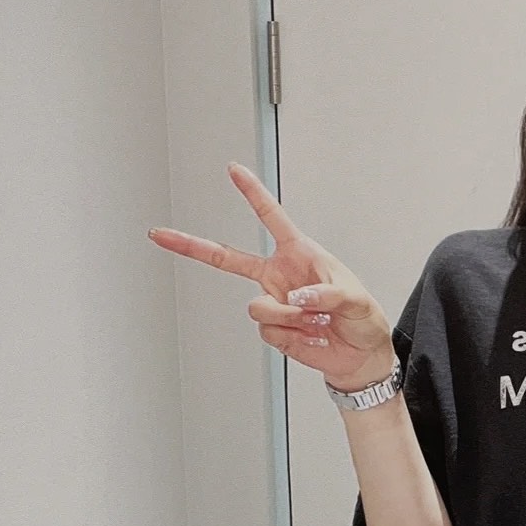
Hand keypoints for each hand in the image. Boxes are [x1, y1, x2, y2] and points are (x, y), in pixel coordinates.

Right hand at [147, 162, 394, 388]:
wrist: (361, 355)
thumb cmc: (362, 318)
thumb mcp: (356, 299)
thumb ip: (327, 293)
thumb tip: (298, 295)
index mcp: (300, 254)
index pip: (271, 218)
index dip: (252, 193)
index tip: (234, 170)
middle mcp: (279, 275)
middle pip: (226, 258)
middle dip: (192, 246)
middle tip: (163, 235)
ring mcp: (274, 302)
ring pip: (257, 307)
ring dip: (290, 316)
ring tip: (317, 321)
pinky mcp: (274, 330)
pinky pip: (270, 331)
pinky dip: (294, 335)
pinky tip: (312, 335)